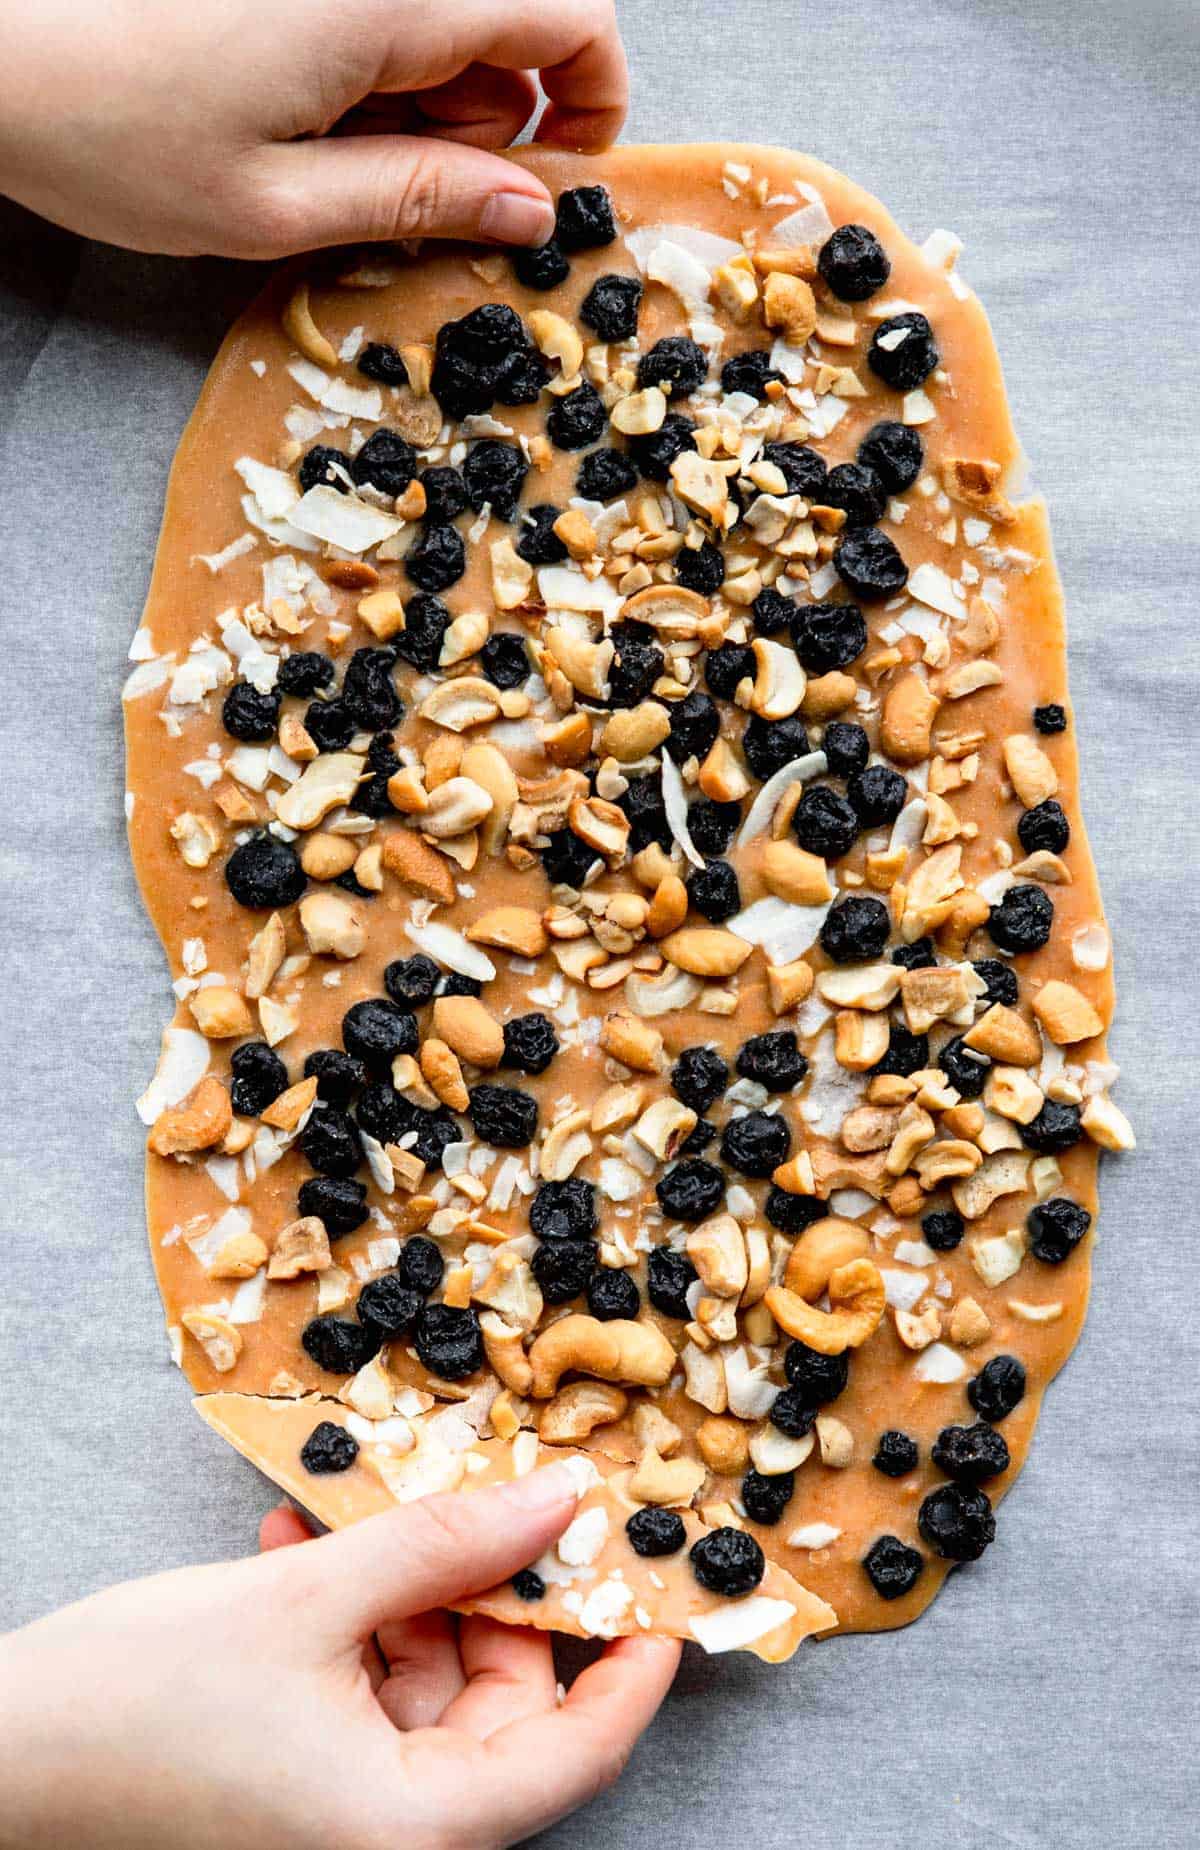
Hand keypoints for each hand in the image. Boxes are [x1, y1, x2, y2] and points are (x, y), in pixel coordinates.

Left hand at [0, 0, 626, 257]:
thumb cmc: (106, 129)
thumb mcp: (276, 206)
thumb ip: (420, 200)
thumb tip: (531, 212)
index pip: (571, 14)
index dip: (594, 99)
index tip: (558, 178)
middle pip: (508, 25)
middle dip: (486, 120)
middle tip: (393, 186)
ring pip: (442, 23)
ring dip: (416, 104)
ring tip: (322, 154)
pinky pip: (375, 18)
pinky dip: (362, 75)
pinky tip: (293, 112)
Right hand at [0, 1462, 678, 1849]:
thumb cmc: (138, 1701)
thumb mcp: (307, 1596)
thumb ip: (445, 1543)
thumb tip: (562, 1499)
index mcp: (409, 1831)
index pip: (573, 1753)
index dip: (631, 1668)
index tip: (662, 1590)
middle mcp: (387, 1840)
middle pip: (500, 1710)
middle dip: (492, 1595)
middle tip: (486, 1503)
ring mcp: (342, 1816)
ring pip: (430, 1689)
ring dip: (408, 1593)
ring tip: (360, 1520)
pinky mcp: (301, 1785)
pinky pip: (367, 1693)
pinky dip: (355, 1619)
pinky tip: (302, 1548)